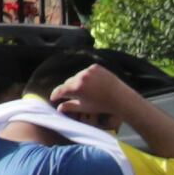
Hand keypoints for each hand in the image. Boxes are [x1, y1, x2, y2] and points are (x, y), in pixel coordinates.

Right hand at [51, 63, 167, 141]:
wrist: (120, 97)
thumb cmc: (102, 106)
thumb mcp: (84, 108)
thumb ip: (69, 107)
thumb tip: (59, 108)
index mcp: (76, 88)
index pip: (60, 90)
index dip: (55, 95)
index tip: (53, 98)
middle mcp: (80, 77)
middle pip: (68, 83)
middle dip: (67, 89)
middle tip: (68, 95)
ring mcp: (88, 70)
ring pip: (77, 76)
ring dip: (77, 82)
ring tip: (82, 90)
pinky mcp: (96, 67)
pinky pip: (87, 72)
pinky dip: (86, 77)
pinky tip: (91, 84)